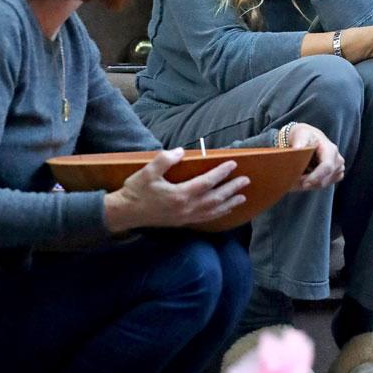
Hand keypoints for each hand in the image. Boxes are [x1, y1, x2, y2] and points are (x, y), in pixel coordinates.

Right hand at [104, 148, 249, 231]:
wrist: (126, 214)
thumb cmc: (136, 191)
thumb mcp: (147, 172)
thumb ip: (165, 159)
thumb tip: (181, 151)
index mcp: (179, 195)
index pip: (207, 183)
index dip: (221, 173)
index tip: (233, 164)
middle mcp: (186, 208)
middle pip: (215, 199)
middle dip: (232, 189)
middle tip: (246, 181)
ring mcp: (185, 217)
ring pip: (213, 211)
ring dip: (229, 204)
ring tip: (242, 197)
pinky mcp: (182, 222)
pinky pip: (206, 218)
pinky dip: (218, 214)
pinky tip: (224, 210)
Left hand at [284, 122, 343, 190]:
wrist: (308, 138)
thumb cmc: (304, 135)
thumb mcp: (300, 134)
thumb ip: (299, 141)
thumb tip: (297, 148)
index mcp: (331, 150)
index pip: (327, 167)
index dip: (316, 177)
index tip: (303, 183)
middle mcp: (338, 160)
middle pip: (324, 179)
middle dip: (309, 182)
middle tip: (293, 180)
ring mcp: (338, 168)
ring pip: (323, 184)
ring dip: (309, 183)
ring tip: (297, 176)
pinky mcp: (336, 175)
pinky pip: (323, 185)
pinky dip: (313, 184)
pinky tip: (305, 176)